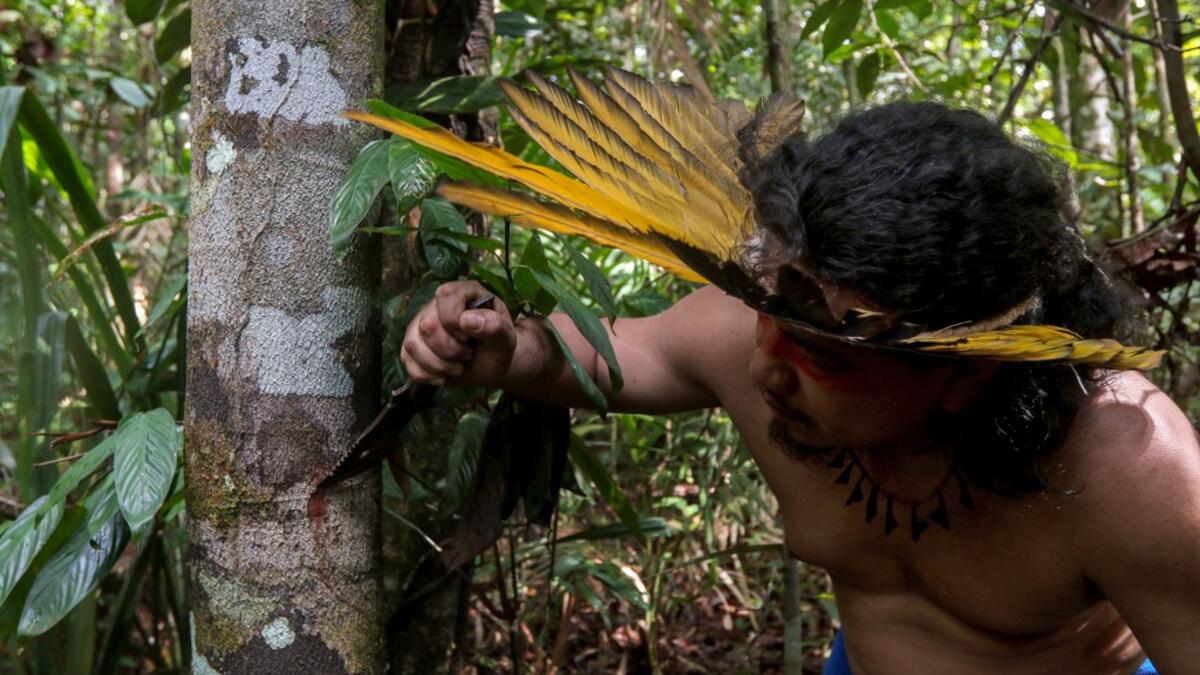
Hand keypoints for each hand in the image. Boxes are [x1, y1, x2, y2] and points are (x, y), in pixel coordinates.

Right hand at [400, 281, 516, 386]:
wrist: (489, 364)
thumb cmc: (497, 345)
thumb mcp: (505, 337)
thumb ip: (494, 325)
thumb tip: (466, 320)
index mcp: (461, 292)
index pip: (445, 297)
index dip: (456, 322)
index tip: (471, 337)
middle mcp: (435, 305)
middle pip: (427, 326)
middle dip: (451, 350)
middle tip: (468, 354)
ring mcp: (419, 324)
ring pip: (413, 345)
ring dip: (439, 365)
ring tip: (458, 366)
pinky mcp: (412, 345)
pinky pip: (407, 362)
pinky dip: (428, 375)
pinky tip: (444, 374)